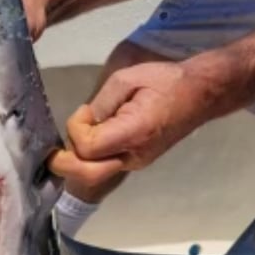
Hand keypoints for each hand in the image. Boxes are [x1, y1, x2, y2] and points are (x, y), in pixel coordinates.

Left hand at [48, 59, 210, 198]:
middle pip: (87, 175)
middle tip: (54, 146)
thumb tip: (84, 122)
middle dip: (64, 163)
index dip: (76, 130)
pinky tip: (90, 136)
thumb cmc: (165, 81)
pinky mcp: (134, 161)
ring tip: (82, 130)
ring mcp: (135, 162)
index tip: (85, 110)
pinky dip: (88, 156)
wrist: (199, 94)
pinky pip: (102, 166)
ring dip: (76, 157)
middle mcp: (134, 155)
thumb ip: (101, 103)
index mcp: (135, 133)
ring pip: (92, 174)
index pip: (89, 148)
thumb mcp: (127, 80)